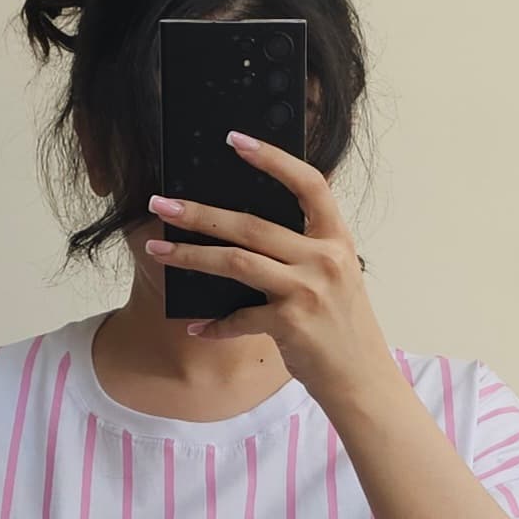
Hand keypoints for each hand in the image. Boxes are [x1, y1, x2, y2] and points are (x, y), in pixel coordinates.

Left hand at [142, 130, 397, 408]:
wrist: (362, 379)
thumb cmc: (342, 326)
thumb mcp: (337, 276)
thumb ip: (306, 249)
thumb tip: (248, 229)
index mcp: (337, 239)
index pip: (308, 184)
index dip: (272, 158)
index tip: (235, 140)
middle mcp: (324, 259)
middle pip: (251, 225)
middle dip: (200, 212)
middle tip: (161, 204)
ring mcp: (307, 291)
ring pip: (236, 262)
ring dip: (190, 255)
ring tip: (157, 248)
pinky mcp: (290, 324)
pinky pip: (238, 318)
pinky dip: (215, 325)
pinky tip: (197, 327)